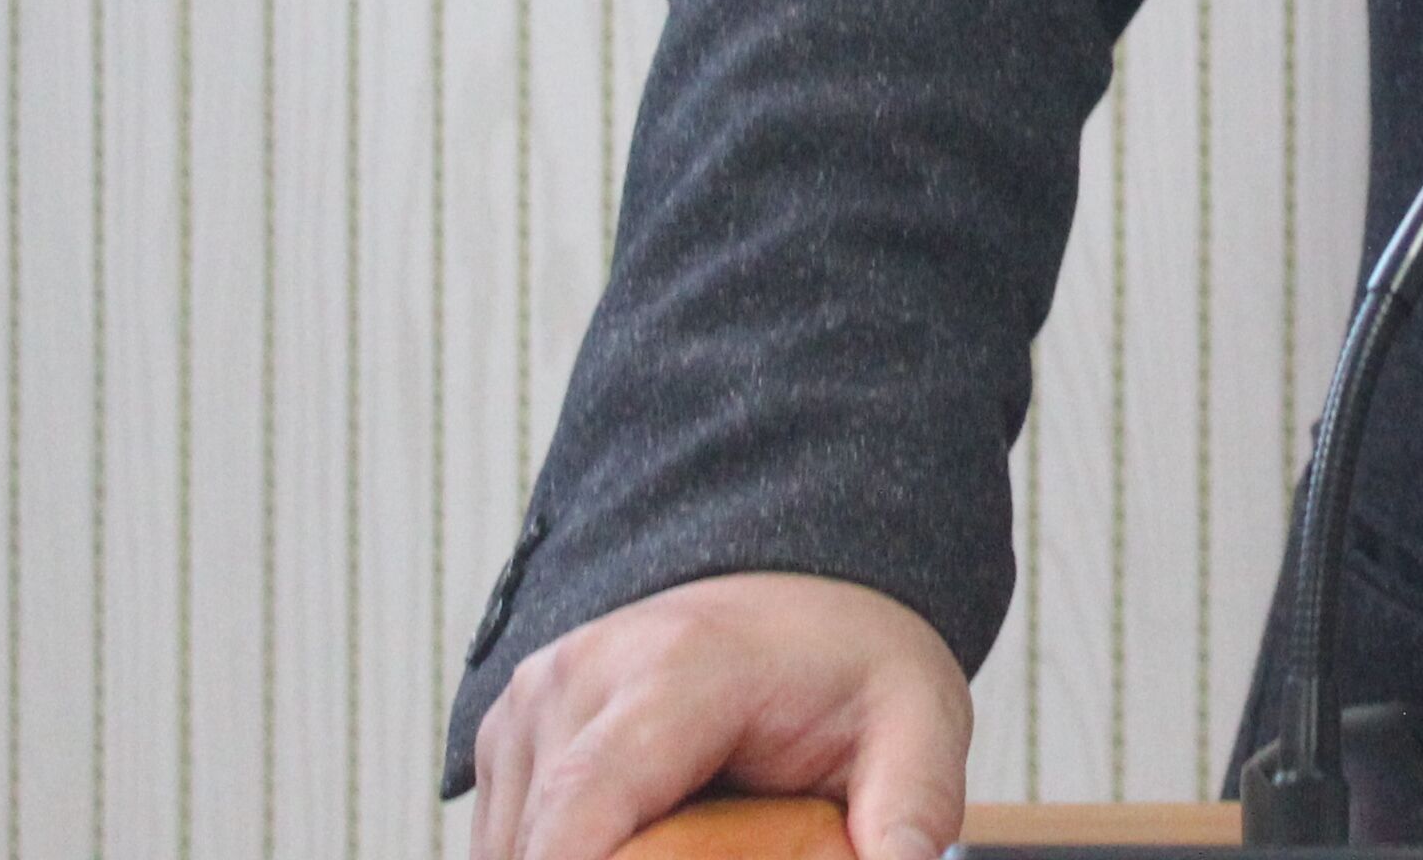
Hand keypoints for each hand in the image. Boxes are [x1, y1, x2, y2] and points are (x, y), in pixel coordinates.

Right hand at [470, 570, 973, 859]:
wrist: (806, 590)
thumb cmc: (852, 665)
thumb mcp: (916, 730)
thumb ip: (911, 815)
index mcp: (679, 667)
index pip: (583, 806)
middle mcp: (584, 670)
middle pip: (543, 840)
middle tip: (715, 855)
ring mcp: (533, 696)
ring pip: (514, 847)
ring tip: (687, 842)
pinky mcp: (509, 728)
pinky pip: (506, 835)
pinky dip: (561, 855)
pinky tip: (637, 841)